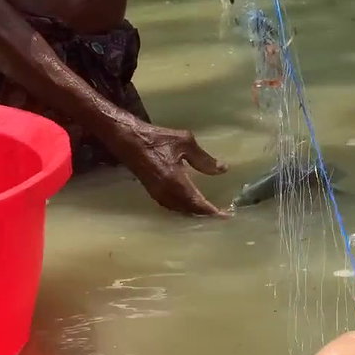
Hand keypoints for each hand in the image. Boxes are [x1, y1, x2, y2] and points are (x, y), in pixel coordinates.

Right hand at [111, 120, 229, 216]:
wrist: (128, 140)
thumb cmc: (157, 139)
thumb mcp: (185, 142)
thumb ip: (203, 159)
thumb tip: (222, 169)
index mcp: (175, 182)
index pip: (198, 203)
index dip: (212, 211)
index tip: (227, 216)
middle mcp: (166, 193)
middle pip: (189, 211)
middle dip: (205, 214)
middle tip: (221, 215)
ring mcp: (158, 194)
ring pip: (179, 210)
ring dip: (194, 213)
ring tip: (208, 212)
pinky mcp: (153, 192)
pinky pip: (171, 206)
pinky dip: (183, 209)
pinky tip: (190, 204)